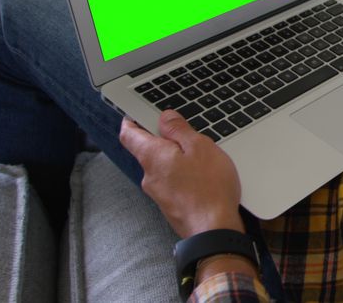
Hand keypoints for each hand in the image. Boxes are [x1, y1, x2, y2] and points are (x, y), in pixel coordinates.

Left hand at [119, 110, 243, 238]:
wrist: (213, 229)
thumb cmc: (209, 188)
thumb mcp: (200, 147)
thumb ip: (179, 130)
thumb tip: (165, 117)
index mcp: (152, 156)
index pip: (129, 134)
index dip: (132, 120)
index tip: (138, 113)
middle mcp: (149, 175)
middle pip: (149, 150)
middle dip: (165, 140)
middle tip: (188, 134)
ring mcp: (158, 193)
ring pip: (163, 168)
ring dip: (178, 160)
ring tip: (203, 159)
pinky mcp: (170, 205)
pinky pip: (173, 183)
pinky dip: (184, 176)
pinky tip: (204, 178)